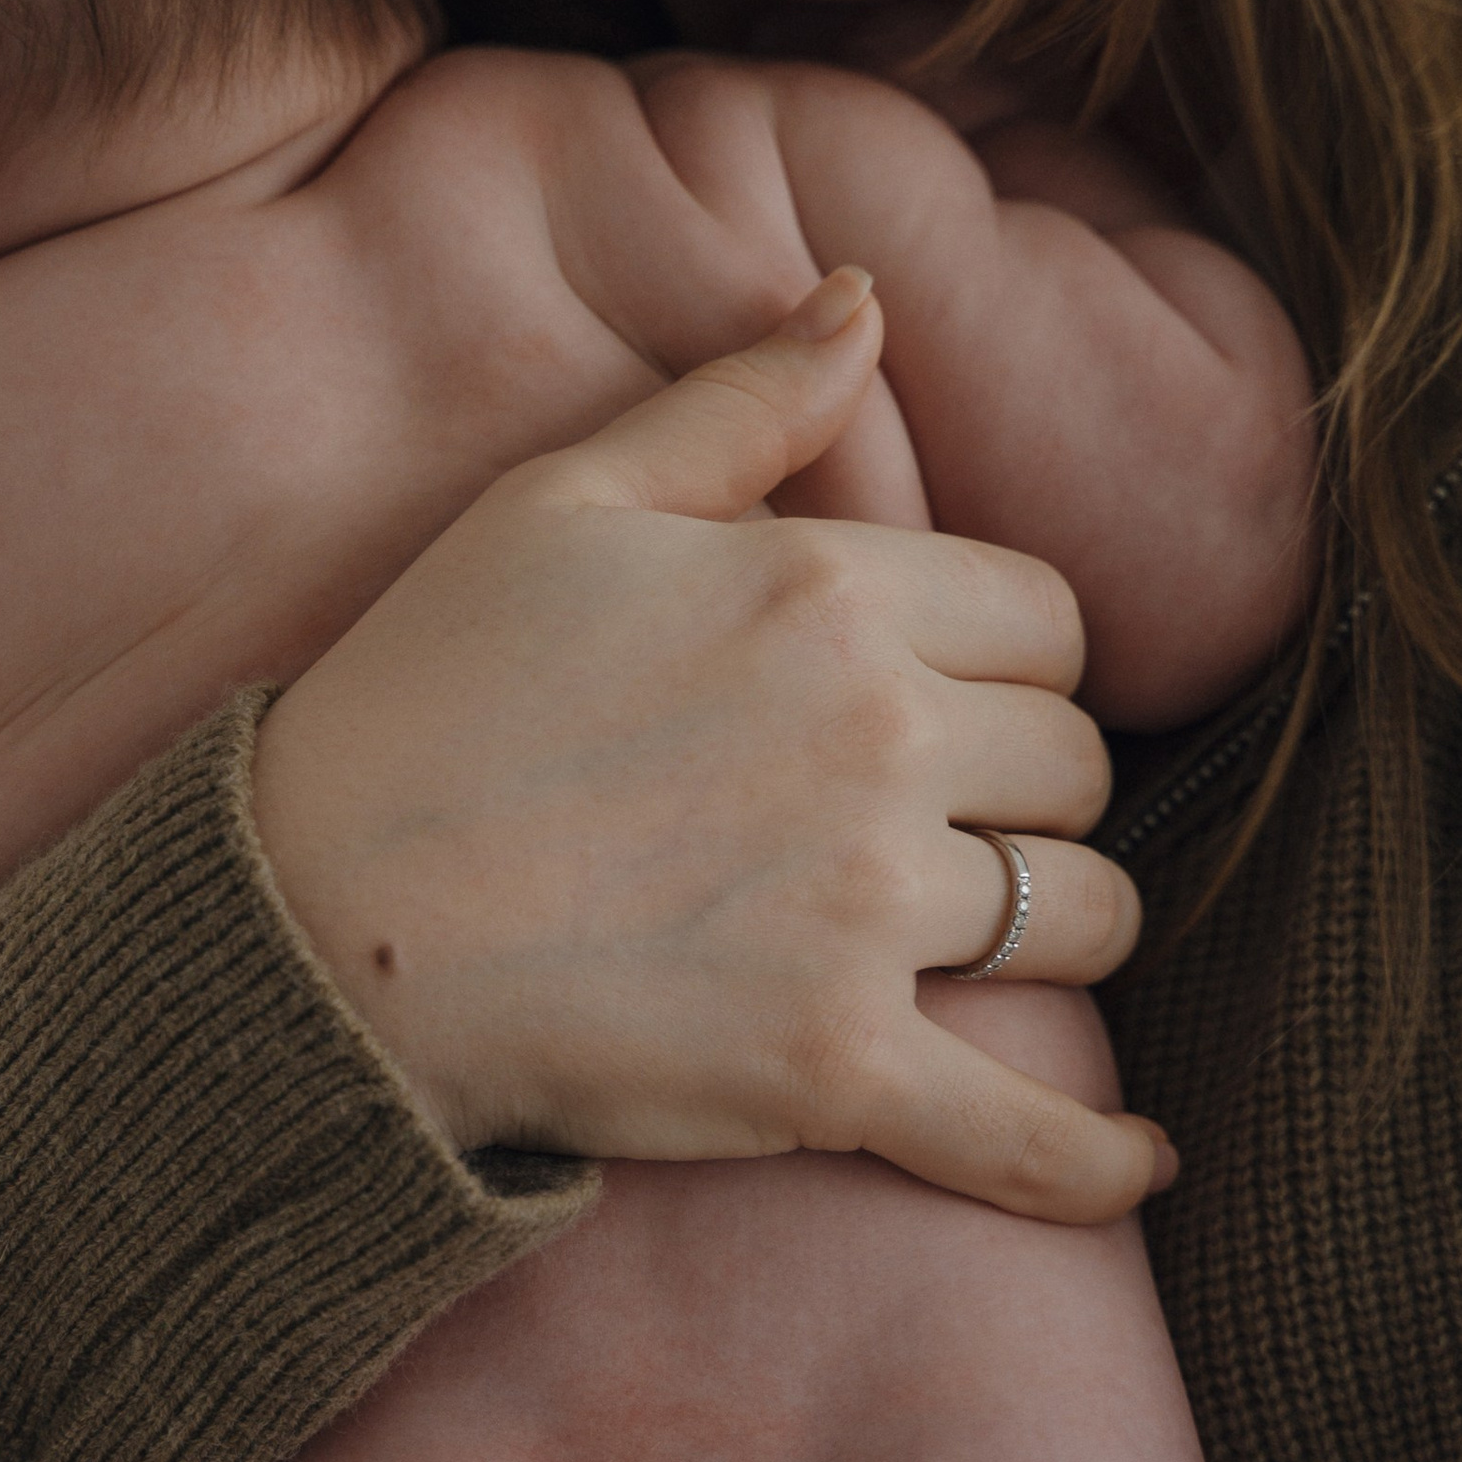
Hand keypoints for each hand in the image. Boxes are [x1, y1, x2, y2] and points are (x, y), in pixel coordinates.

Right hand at [252, 269, 1168, 1221]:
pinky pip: (1022, 1133)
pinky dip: (1091, 1162)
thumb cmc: (425, 697)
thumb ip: (737, 405)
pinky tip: (1142, 1163)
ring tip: (989, 939)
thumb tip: (864, 297)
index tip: (947, 695)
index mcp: (828, 590)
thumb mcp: (561, 504)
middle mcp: (876, 740)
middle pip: (1075, 764)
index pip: (1048, 617)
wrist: (320, 919)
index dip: (1011, 657)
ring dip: (1056, 926)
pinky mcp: (832, 1068)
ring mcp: (863, 912)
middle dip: (1028, 787)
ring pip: (1082, 915)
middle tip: (938, 815)